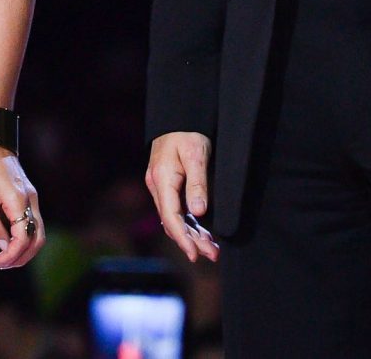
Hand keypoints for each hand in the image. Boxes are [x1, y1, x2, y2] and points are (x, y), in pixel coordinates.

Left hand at [0, 146, 44, 269]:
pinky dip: (25, 237)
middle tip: (1, 265)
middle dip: (22, 257)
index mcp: (17, 199)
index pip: (22, 238)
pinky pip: (33, 221)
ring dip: (25, 249)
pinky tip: (9, 242)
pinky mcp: (28, 193)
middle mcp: (30, 198)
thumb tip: (2, 246)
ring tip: (6, 258)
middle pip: (37, 238)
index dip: (11, 256)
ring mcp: (32, 195)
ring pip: (39, 231)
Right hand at [145, 132, 218, 262]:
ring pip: (174, 218)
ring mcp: (160, 186)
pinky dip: (188, 223)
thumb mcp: (197, 155)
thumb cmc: (188, 133)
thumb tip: (199, 212)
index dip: (183, 238)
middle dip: (191, 241)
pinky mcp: (166, 185)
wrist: (178, 116)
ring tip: (211, 249)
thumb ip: (197, 184)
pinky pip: (176, 210)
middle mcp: (157, 186)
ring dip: (191, 234)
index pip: (170, 216)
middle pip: (172, 221)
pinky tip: (202, 233)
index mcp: (162, 179)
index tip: (195, 255)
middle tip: (213, 254)